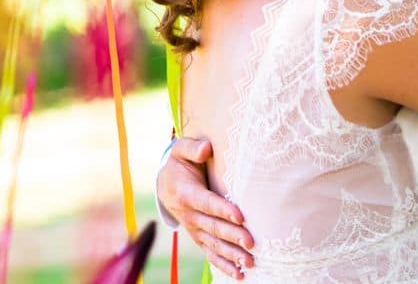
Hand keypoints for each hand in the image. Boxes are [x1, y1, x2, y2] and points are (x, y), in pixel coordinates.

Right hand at [156, 138, 253, 277]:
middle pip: (213, 227)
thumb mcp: (181, 150)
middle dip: (232, 236)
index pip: (207, 203)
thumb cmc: (180, 163)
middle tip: (251, 242)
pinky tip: (240, 275)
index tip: (240, 215)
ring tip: (250, 261)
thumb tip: (206, 148)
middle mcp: (189, 215)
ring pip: (214, 244)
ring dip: (231, 255)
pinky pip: (211, 253)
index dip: (223, 210)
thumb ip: (192, 147)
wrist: (165, 183)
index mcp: (186, 193)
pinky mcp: (199, 237)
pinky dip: (224, 265)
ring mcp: (194, 229)